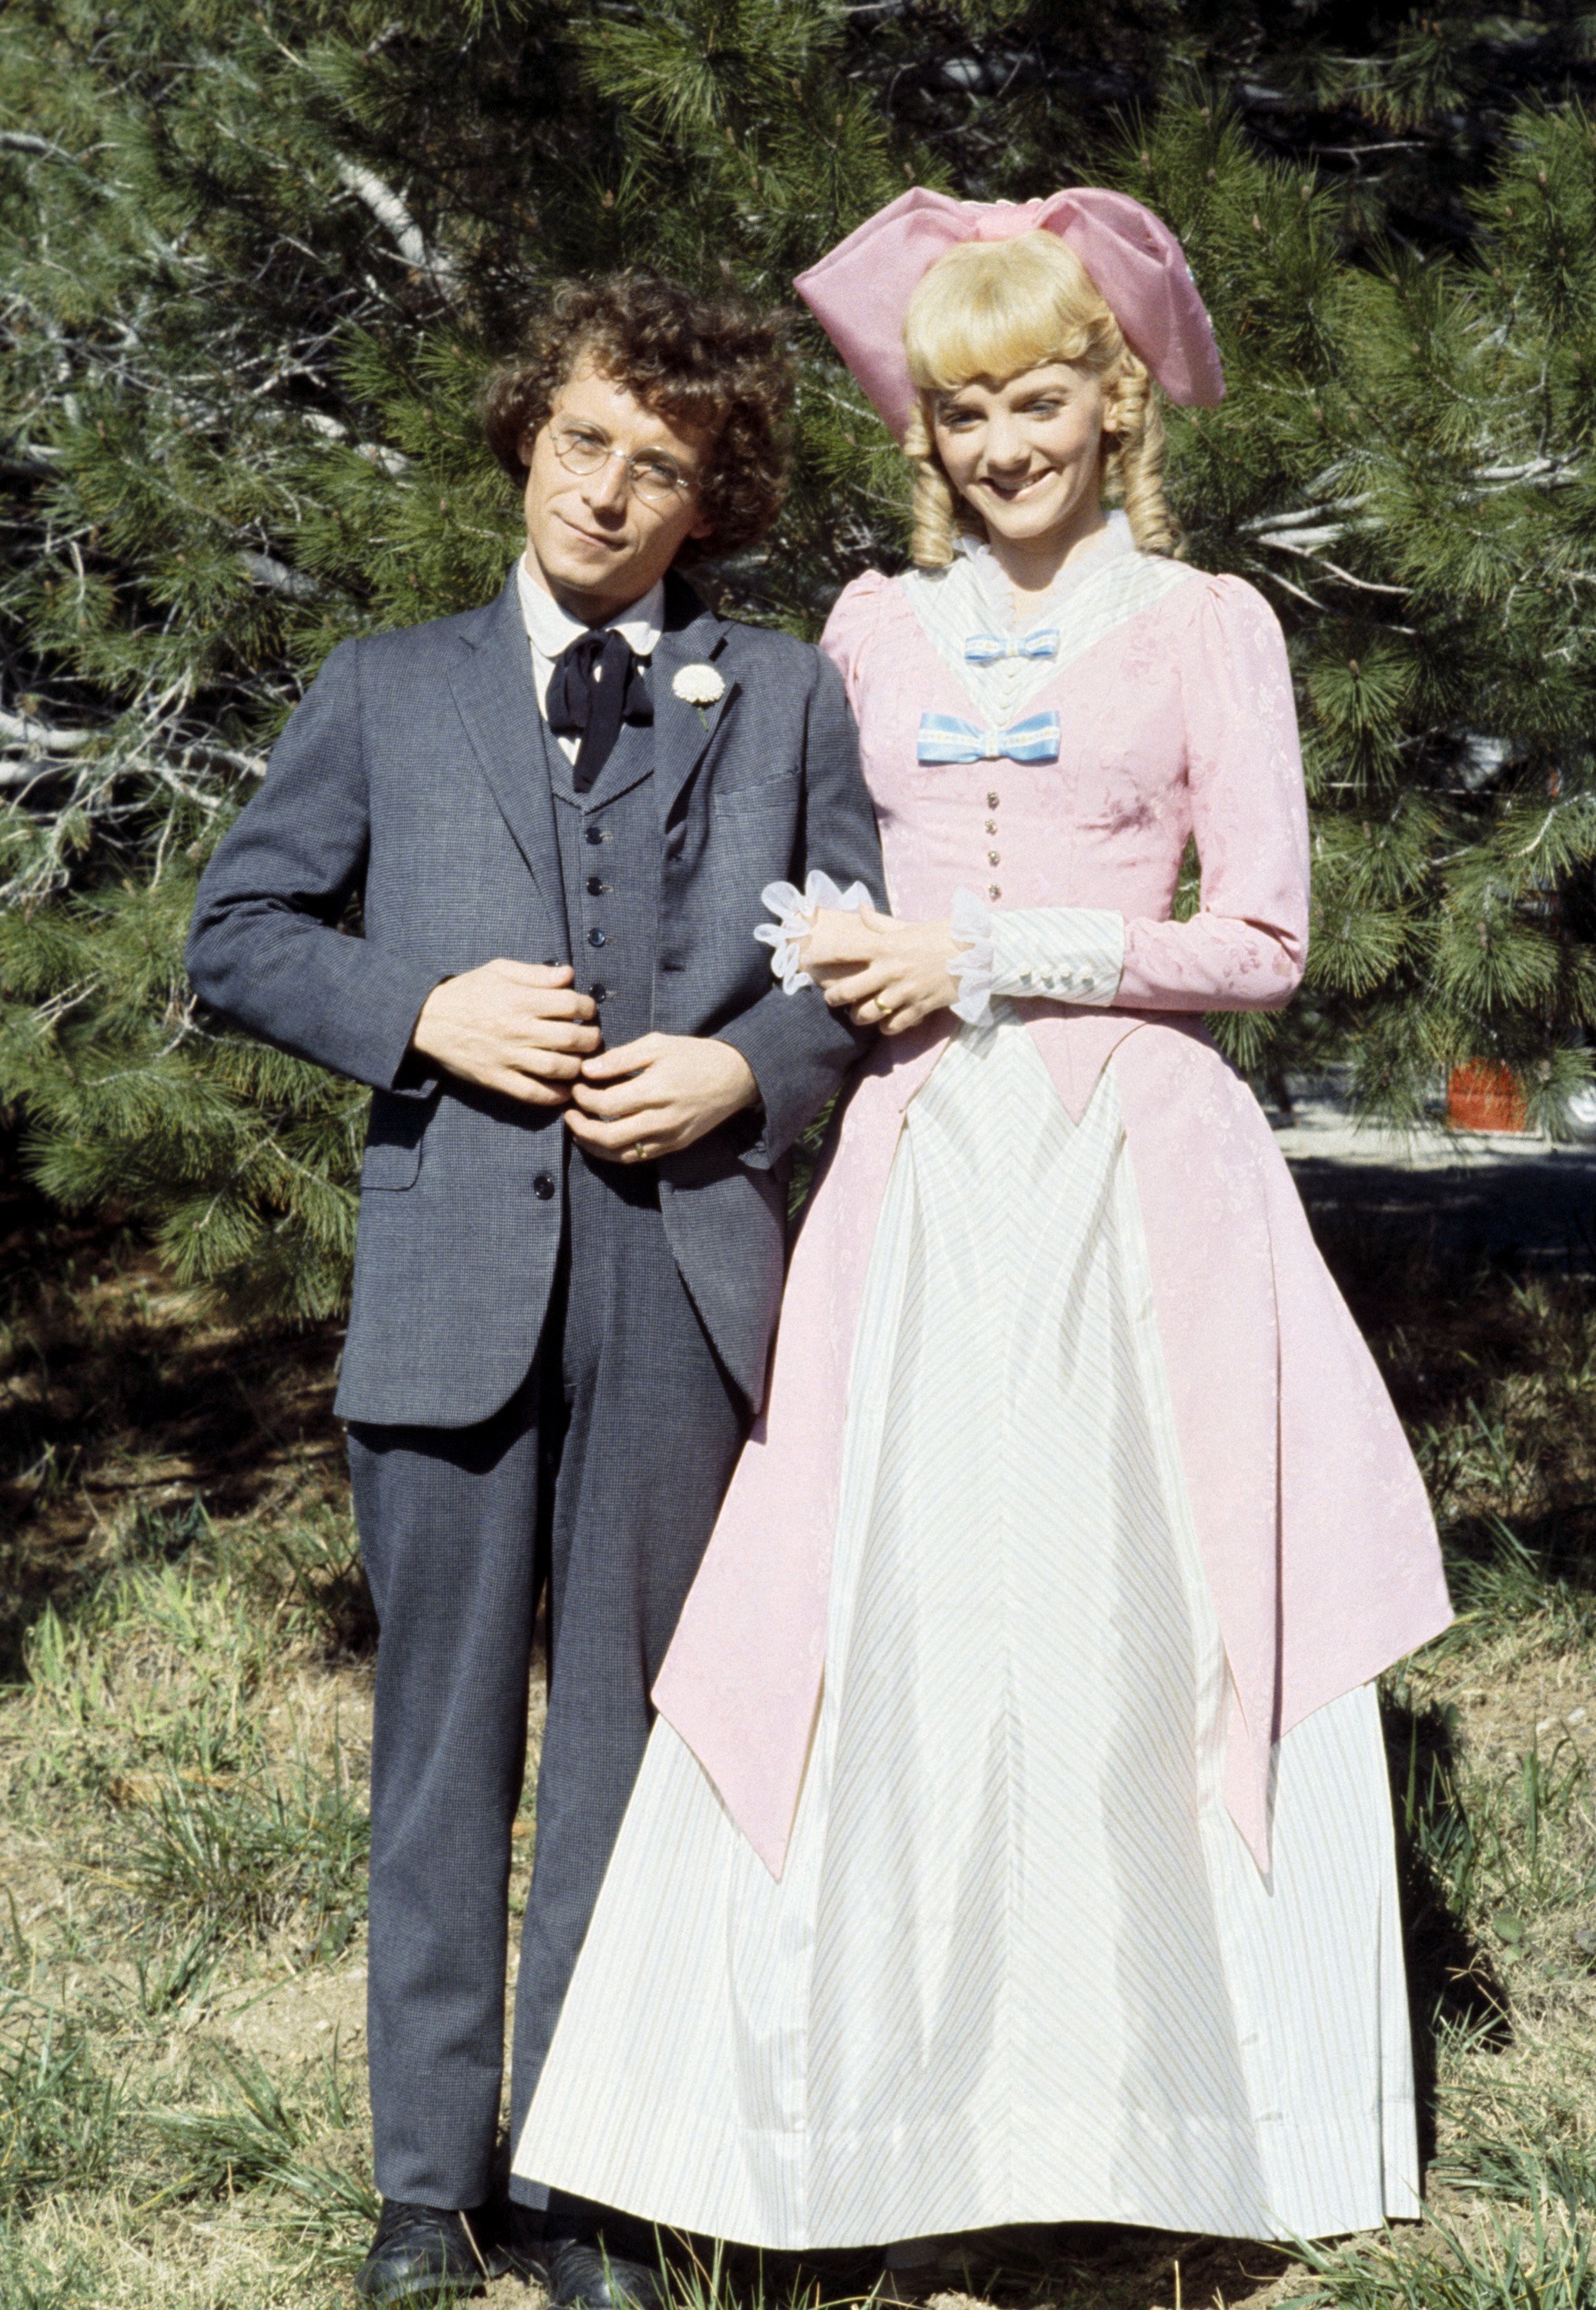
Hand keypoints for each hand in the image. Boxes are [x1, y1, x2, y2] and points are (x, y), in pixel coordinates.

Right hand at [409, 961, 599, 1104]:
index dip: (588, 1006)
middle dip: (591, 1038)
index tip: (587, 1010)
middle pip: (571, 1038)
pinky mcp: (498, 1079)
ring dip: (579, 1066)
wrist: (427, 1021)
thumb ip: (536, 973)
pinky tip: (565, 1089)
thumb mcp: (499, 971)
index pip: (571, 1004)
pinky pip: (534, 1093)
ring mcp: (508, 1057)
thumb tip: (569, 974)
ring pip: (558, 1067)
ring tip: (581, 1061)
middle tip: (591, 1037)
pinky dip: (555, 1095)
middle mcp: (517, 1030)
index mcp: (520, 1000)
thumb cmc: (467, 992)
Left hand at [565, 1033, 757, 1161]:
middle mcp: (661, 1119)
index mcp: (655, 1090)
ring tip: (579, 1130)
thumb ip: (620, 1058)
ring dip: (593, 1145)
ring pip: (620, 1154)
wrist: (736, 1076)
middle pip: (608, 1135)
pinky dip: (615, 1152)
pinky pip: (638, 1157)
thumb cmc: (695, 1055)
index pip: (606, 1102)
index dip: (583, 1097)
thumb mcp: (658, 1045)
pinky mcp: (675, 1145)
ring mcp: (669, 1136)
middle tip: (569, 1113)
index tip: (576, 1086)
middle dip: (580, 1127)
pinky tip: (603, 1141)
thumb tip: (587, 1069)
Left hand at [799, 903, 963, 1035]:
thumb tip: (862, 909)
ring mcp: (905, 991)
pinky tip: (886, 1022)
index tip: (806, 960)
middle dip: (833, 998)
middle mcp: (890, 970)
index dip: (819, 957)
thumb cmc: (943, 935)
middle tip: (831, 998)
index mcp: (886, 946)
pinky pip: (893, 1026)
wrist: (979, 953)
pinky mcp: (920, 1008)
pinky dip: (886, 1027)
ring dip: (858, 1016)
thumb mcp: (910, 926)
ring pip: (866, 1014)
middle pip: (847, 991)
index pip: (843, 951)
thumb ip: (882, 924)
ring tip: (859, 1013)